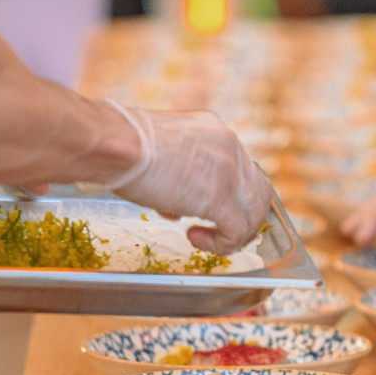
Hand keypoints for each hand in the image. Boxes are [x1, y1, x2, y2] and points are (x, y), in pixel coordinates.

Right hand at [102, 101, 274, 250]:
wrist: (117, 144)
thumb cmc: (122, 146)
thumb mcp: (158, 153)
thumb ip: (176, 177)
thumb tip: (176, 207)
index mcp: (215, 130)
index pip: (241, 167)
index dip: (233, 194)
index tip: (212, 210)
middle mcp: (230, 146)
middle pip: (258, 189)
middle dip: (244, 216)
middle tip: (221, 233)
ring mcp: (229, 171)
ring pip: (254, 212)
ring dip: (235, 233)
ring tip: (210, 241)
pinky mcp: (219, 198)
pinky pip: (236, 230)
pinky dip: (222, 243)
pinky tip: (196, 239)